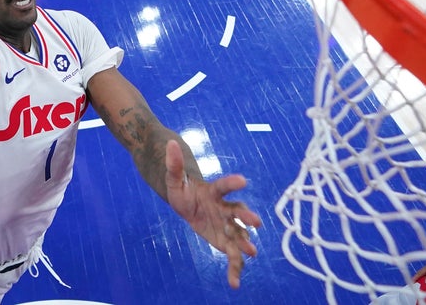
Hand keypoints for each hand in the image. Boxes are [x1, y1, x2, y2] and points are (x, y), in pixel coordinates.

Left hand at [164, 141, 260, 288]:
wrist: (188, 203)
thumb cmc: (183, 189)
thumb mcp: (174, 178)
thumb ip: (174, 164)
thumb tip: (169, 143)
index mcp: (214, 192)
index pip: (224, 186)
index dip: (232, 182)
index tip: (243, 180)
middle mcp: (225, 209)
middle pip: (238, 212)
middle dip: (247, 217)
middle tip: (256, 222)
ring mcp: (227, 226)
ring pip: (239, 235)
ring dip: (245, 243)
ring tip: (251, 252)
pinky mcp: (225, 241)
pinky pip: (232, 256)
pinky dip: (235, 269)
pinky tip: (234, 283)